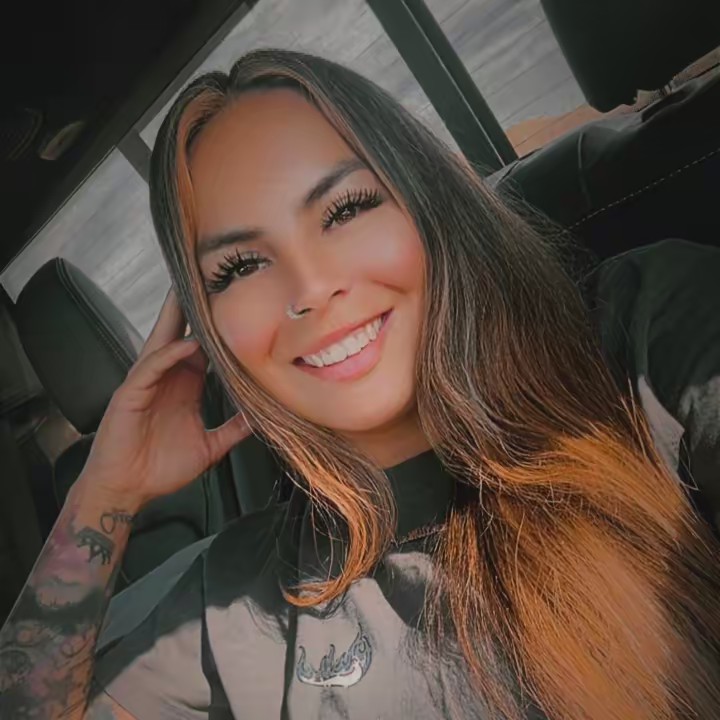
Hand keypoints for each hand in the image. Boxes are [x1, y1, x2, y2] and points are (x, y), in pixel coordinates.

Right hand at [76, 287, 250, 509]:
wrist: (128, 490)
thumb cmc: (161, 468)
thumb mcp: (210, 446)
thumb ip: (235, 429)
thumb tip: (261, 418)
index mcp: (185, 386)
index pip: (204, 349)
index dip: (219, 330)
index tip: (236, 308)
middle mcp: (168, 379)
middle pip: (182, 335)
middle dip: (194, 309)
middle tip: (210, 280)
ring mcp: (148, 383)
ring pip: (164, 341)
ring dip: (178, 319)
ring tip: (195, 294)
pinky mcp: (131, 393)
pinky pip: (151, 366)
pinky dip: (169, 354)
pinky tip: (187, 344)